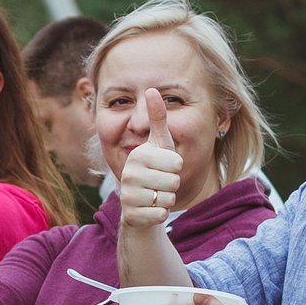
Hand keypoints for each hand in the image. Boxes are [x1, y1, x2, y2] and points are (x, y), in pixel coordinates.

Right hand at [116, 90, 182, 230]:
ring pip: (168, 199)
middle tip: (160, 183)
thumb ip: (157, 118)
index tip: (164, 167)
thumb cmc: (154, 169)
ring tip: (154, 195)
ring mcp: (128, 196)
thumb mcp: (159, 144)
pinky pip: (161, 215)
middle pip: (174, 181)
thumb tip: (152, 89)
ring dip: (166, 200)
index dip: (176, 167)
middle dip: (172, 185)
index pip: (177, 162)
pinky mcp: (131, 215)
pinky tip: (150, 209)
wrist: (138, 203)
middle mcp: (129, 174)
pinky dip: (160, 214)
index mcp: (139, 155)